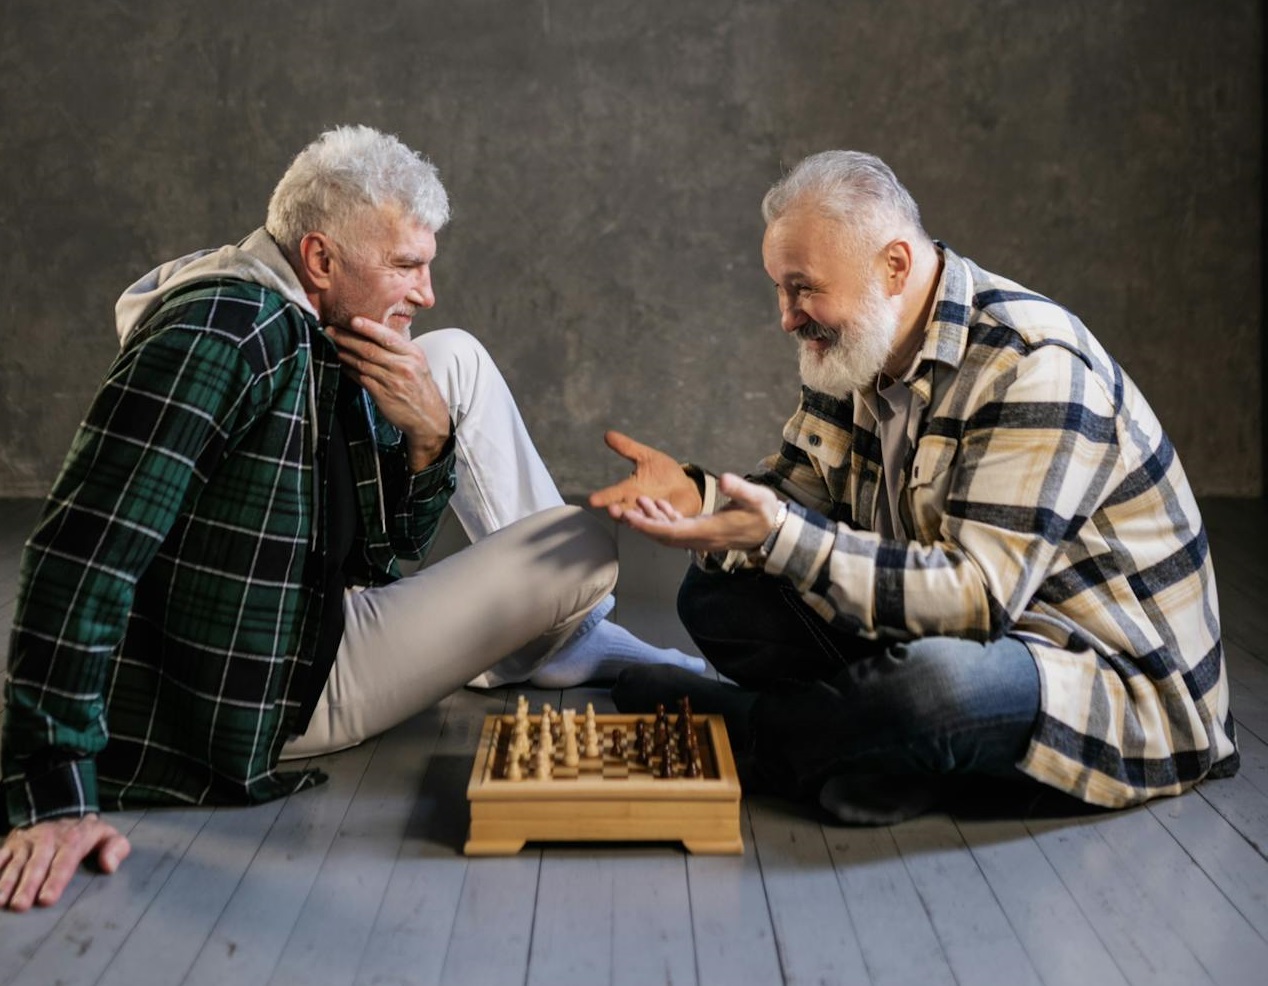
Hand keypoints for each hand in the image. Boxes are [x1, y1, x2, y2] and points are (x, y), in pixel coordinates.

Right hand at [0, 815, 130, 910]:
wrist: (64, 811)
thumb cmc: (88, 834)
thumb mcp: (109, 835)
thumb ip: (116, 849)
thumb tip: (109, 866)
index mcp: (73, 840)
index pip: (64, 862)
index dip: (55, 881)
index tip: (46, 899)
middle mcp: (48, 839)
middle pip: (36, 865)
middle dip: (27, 886)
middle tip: (20, 906)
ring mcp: (28, 841)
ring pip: (16, 863)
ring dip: (6, 882)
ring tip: (0, 901)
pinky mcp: (13, 843)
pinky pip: (0, 856)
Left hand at [325, 317, 451, 469]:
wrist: (428, 417)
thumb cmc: (420, 387)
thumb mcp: (417, 362)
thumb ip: (398, 348)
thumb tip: (374, 332)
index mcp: (412, 354)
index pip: (388, 337)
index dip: (369, 328)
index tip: (353, 320)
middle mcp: (403, 366)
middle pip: (370, 349)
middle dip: (347, 338)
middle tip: (331, 330)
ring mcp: (393, 382)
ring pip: (363, 363)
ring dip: (344, 353)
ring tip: (333, 345)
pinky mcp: (383, 396)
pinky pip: (362, 379)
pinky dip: (350, 370)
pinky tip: (342, 364)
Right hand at [589, 431, 702, 518]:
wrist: (686, 487)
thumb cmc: (663, 474)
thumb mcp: (647, 457)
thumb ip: (628, 448)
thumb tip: (608, 434)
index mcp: (630, 490)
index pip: (613, 495)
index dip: (603, 498)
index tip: (592, 500)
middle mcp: (638, 505)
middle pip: (624, 511)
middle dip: (618, 512)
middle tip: (612, 510)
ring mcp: (653, 515)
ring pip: (642, 519)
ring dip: (637, 518)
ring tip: (632, 515)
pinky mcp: (669, 520)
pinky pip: (663, 522)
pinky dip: (660, 520)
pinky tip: (659, 518)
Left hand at [617, 473, 780, 551]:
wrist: (773, 530)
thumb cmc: (765, 512)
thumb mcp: (757, 497)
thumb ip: (740, 489)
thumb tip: (725, 479)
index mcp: (709, 532)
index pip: (672, 532)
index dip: (648, 526)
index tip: (630, 517)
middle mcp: (701, 539)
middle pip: (664, 536)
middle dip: (642, 525)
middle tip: (621, 510)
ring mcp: (701, 538)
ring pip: (669, 533)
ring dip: (651, 520)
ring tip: (637, 501)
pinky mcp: (702, 532)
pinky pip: (677, 529)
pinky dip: (664, 518)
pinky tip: (656, 504)